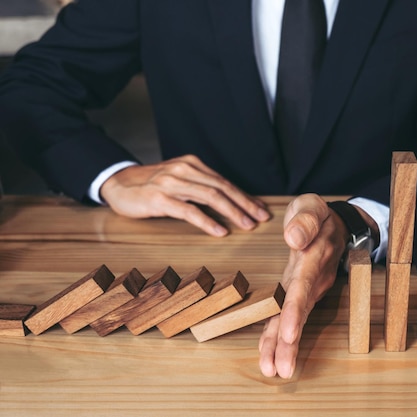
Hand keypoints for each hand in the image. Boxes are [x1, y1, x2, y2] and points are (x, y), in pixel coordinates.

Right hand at [99, 155, 269, 234]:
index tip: (260, 210)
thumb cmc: (150, 186)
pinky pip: (189, 210)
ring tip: (247, 225)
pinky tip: (220, 231)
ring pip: (210, 197)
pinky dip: (208, 221)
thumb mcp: (178, 180)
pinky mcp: (159, 198)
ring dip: (232, 212)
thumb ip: (199, 187)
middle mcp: (184, 170)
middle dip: (245, 204)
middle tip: (261, 218)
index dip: (244, 196)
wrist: (116, 183)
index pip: (224, 182)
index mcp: (192, 164)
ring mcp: (171, 183)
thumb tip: (229, 203)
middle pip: (222, 188)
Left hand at [257, 193, 350, 378]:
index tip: (290, 332)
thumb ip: (304, 220)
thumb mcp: (311, 206)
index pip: (303, 286)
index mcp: (313, 258)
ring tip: (275, 370)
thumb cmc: (317, 215)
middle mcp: (312, 279)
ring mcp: (309, 289)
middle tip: (280, 369)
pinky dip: (280, 337)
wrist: (335, 224)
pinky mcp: (302, 293)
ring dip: (285, 347)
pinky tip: (270, 356)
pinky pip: (290, 317)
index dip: (295, 310)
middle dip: (289, 342)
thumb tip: (293, 238)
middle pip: (299, 313)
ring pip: (296, 320)